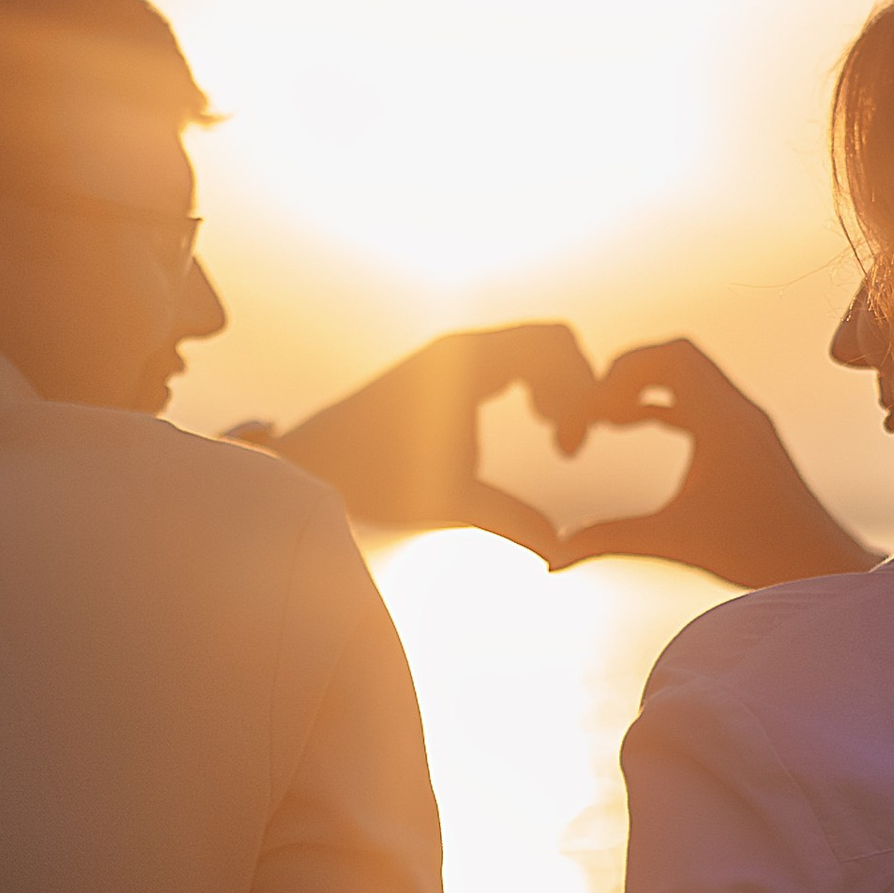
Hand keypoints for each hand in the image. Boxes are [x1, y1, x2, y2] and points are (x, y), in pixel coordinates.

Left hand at [274, 325, 597, 556]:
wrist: (313, 464)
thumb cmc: (374, 479)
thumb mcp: (449, 501)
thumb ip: (511, 521)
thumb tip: (559, 552)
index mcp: (467, 361)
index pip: (554, 343)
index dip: (580, 389)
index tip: (566, 448)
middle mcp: (462, 347)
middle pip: (550, 340)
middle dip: (575, 385)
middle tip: (568, 442)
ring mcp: (454, 355)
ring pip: (533, 348)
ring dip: (556, 385)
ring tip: (554, 434)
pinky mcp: (446, 370)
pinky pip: (511, 359)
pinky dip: (535, 384)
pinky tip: (533, 421)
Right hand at [546, 342, 876, 588]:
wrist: (823, 567)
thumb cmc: (760, 554)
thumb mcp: (675, 542)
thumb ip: (609, 540)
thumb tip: (551, 561)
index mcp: (723, 419)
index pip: (666, 359)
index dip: (616, 377)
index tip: (586, 423)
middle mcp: (738, 411)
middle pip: (676, 356)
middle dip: (626, 375)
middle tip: (593, 411)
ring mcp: (747, 425)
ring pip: (690, 378)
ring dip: (645, 389)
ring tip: (605, 422)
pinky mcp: (750, 444)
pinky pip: (700, 403)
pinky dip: (664, 407)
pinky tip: (636, 431)